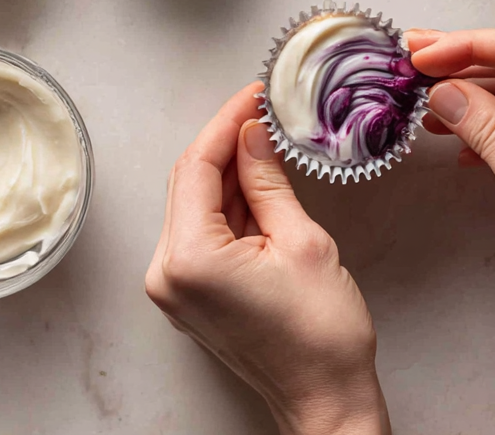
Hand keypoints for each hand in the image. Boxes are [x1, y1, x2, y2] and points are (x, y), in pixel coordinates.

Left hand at [145, 83, 390, 434]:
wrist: (326, 400)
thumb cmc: (321, 335)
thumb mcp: (302, 240)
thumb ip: (267, 180)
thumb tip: (252, 132)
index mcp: (190, 258)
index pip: (198, 166)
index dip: (227, 121)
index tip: (253, 93)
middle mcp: (168, 273)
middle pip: (190, 182)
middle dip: (226, 141)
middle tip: (262, 109)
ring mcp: (176, 286)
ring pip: (195, 203)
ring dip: (229, 170)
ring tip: (266, 137)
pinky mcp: (190, 293)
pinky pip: (202, 230)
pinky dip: (229, 202)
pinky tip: (258, 179)